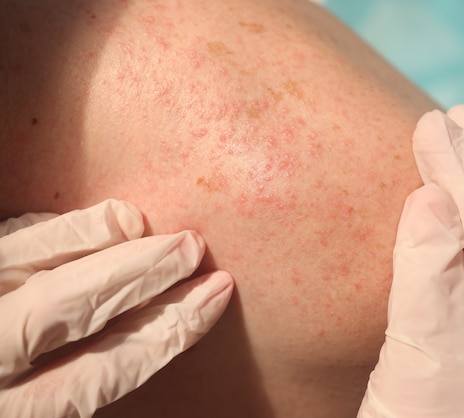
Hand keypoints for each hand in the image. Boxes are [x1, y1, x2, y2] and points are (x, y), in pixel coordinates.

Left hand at [0, 200, 232, 416]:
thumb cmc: (7, 407)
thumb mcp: (39, 416)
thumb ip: (85, 383)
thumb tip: (157, 332)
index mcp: (16, 417)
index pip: (109, 368)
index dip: (170, 330)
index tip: (215, 294)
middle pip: (70, 308)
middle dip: (141, 273)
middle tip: (191, 246)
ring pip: (22, 267)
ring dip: (88, 239)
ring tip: (136, 222)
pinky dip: (41, 235)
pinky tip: (82, 227)